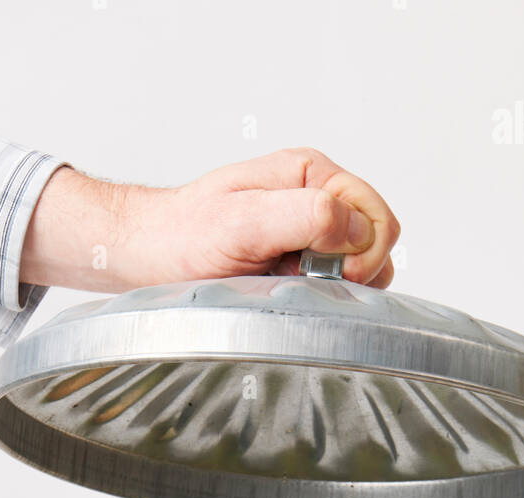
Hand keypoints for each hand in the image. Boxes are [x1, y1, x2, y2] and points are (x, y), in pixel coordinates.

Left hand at [20, 148, 399, 293]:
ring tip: (288, 286)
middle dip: (355, 270)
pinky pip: (331, 284)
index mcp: (310, 174)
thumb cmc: (182, 237)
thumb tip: (355, 229)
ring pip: (359, 268)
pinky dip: (318, 297)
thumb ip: (303, 216)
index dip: (366, 251)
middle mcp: (315, 197)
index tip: (333, 274)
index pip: (377, 214)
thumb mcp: (241, 222)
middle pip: (376, 241)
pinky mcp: (296, 263)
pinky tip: (284, 295)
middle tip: (306, 283)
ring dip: (335, 286)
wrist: (146, 255)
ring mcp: (307, 232)